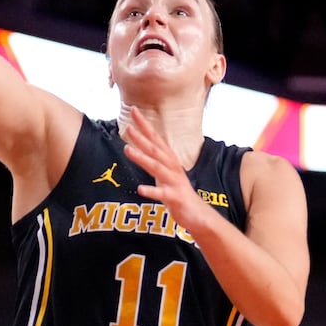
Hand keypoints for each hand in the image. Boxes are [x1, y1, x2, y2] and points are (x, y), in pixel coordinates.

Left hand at [120, 108, 217, 236]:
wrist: (198, 215)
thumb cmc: (178, 193)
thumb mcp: (166, 173)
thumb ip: (155, 159)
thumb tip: (138, 145)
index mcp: (169, 161)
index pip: (155, 139)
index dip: (145, 125)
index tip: (134, 110)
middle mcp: (172, 168)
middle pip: (155, 150)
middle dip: (141, 137)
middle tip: (127, 127)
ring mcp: (174, 182)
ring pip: (157, 168)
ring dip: (142, 158)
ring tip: (127, 150)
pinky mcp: (175, 198)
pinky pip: (163, 194)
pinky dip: (152, 191)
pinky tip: (140, 189)